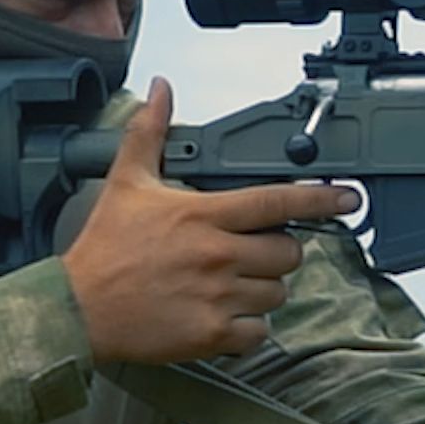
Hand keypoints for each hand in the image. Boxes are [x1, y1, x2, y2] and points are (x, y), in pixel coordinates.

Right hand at [62, 79, 360, 365]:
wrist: (77, 310)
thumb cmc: (104, 249)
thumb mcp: (126, 182)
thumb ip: (150, 132)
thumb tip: (161, 89)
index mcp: (203, 215)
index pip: (277, 202)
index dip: (319, 199)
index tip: (347, 199)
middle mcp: (218, 255)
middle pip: (288, 251)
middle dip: (278, 250)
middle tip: (251, 251)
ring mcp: (218, 297)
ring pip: (277, 292)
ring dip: (262, 289)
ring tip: (228, 284)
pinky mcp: (213, 334)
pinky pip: (260, 332)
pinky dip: (249, 328)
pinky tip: (224, 315)